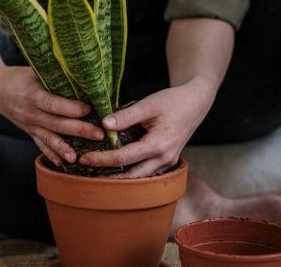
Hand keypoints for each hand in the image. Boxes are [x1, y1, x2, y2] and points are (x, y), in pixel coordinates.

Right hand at [0, 66, 104, 165]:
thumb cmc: (19, 76)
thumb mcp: (34, 72)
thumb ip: (54, 77)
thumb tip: (82, 78)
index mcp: (32, 95)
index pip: (53, 104)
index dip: (71, 108)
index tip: (89, 109)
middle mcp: (30, 113)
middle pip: (56, 124)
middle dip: (79, 130)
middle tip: (99, 134)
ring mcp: (28, 125)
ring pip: (49, 138)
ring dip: (65, 148)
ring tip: (79, 157)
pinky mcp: (28, 132)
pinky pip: (40, 145)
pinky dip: (51, 154)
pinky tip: (63, 163)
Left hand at [79, 77, 217, 177]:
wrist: (196, 102)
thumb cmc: (173, 101)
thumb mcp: (148, 104)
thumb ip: (126, 116)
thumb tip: (103, 125)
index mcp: (158, 145)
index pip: (124, 157)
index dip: (102, 159)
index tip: (84, 159)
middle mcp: (164, 158)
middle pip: (131, 175)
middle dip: (108, 175)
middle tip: (86, 170)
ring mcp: (168, 162)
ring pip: (140, 178)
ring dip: (120, 177)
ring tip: (98, 173)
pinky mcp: (168, 161)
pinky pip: (148, 173)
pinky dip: (132, 172)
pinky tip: (117, 168)